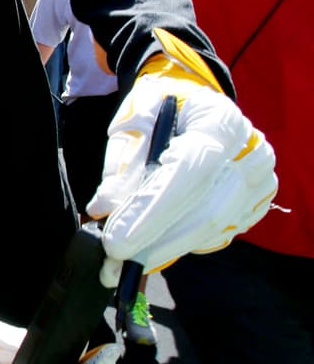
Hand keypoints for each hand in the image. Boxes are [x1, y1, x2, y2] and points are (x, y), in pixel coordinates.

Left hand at [87, 28, 276, 284]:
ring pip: (212, 230)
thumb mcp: (132, 122)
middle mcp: (251, 153)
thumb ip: (121, 163)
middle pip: (207, 212)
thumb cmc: (160, 107)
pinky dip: (181, 242)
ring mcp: (260, 181)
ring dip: (165, 248)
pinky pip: (218, 234)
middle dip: (156, 242)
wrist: (194, 102)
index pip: (189, 172)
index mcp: (220, 122)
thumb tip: (103, 209)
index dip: (152, 211)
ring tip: (124, 257)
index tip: (116, 241)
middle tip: (113, 261)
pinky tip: (153, 240)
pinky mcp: (256, 202)